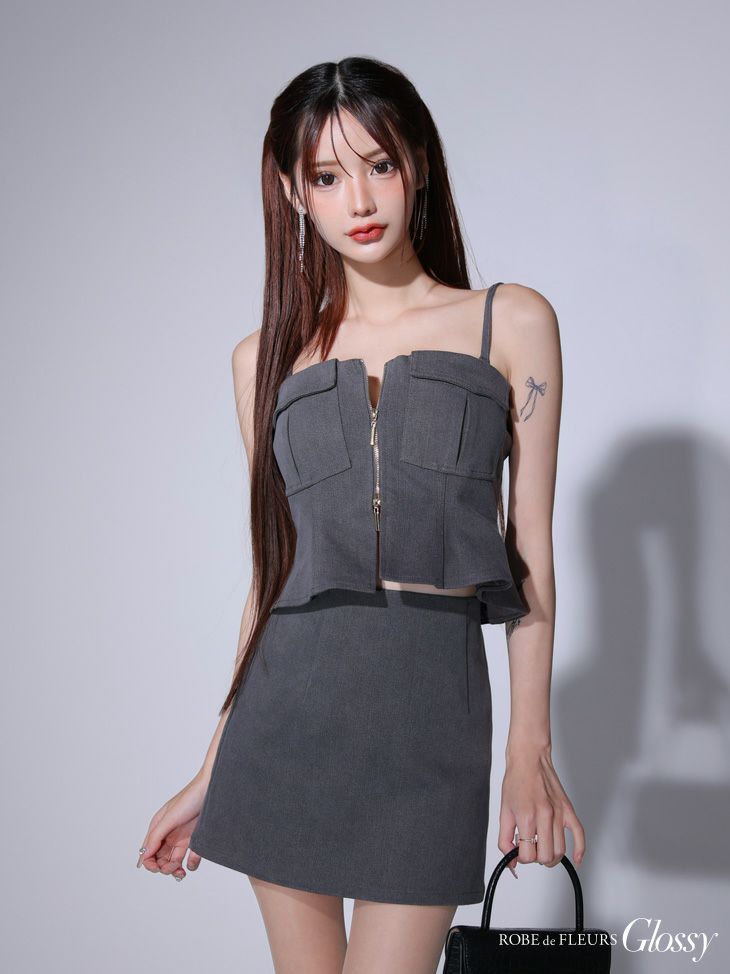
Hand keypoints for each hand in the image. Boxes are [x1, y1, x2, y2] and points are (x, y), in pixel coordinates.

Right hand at [137, 773, 208, 880]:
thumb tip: (143, 856)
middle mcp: (168, 834)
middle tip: (174, 866)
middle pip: (160, 859)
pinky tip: (192, 863)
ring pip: (173, 861)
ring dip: (175, 870)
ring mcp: (182, 836)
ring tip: (182, 871)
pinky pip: (191, 857)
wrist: (214, 787)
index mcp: (158, 827)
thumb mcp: (170, 817)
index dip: (150, 863)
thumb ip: (156, 837)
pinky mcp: (196, 838)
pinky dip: (191, 864)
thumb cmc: (190, 798)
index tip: (158, 867)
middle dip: (164, 868)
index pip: (147, 852)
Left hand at [498, 746, 584, 876]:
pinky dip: (580, 851)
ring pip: (561, 850)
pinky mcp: (568, 810)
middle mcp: (545, 816)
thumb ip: (505, 839)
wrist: (529, 759)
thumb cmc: (516, 781)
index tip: (518, 850)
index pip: (528, 855)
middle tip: (530, 848)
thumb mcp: (504, 812)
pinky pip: (580, 835)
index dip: (520, 858)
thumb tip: (510, 862)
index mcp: (527, 817)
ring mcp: (559, 813)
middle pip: (546, 856)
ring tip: (542, 848)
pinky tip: (576, 860)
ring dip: (551, 857)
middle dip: (536, 858)